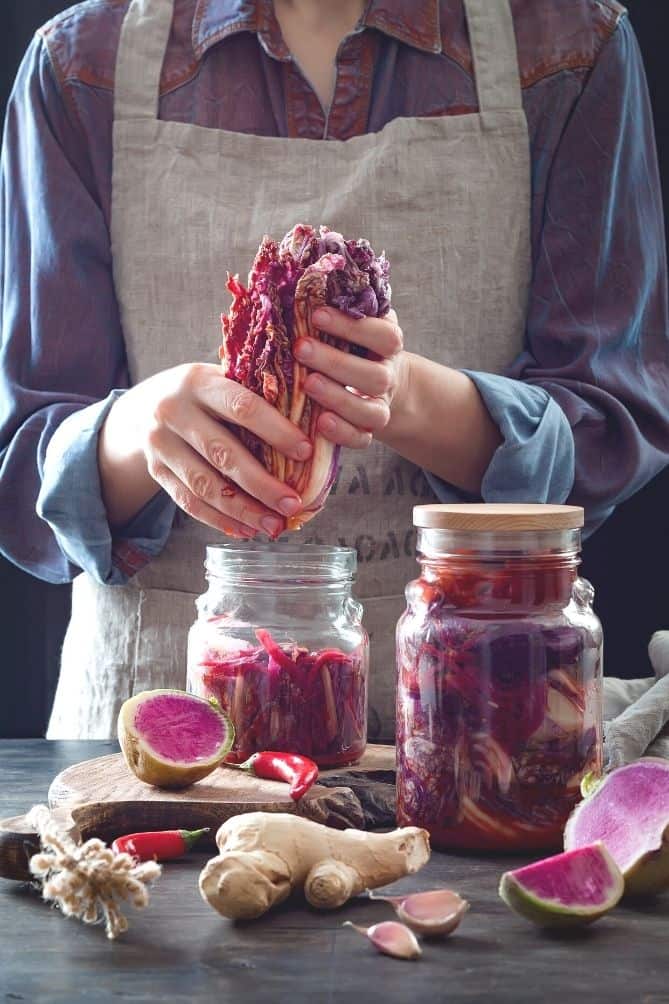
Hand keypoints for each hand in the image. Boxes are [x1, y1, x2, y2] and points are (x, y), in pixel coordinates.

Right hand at [98, 363, 312, 538]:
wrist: (144, 406)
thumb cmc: (204, 394)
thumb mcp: (222, 379)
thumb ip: (257, 393)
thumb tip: (317, 422)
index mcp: (198, 381)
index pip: (241, 407)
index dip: (276, 430)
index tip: (306, 452)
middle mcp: (173, 411)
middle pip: (222, 453)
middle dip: (262, 484)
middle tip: (293, 504)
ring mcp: (160, 444)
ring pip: (204, 485)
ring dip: (242, 510)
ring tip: (273, 525)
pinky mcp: (155, 471)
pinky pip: (188, 502)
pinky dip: (219, 520)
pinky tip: (246, 529)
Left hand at [293, 307, 406, 447]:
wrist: (375, 384)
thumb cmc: (352, 344)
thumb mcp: (353, 322)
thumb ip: (339, 306)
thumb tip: (306, 276)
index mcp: (388, 344)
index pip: (382, 335)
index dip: (352, 326)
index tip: (316, 314)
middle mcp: (387, 376)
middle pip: (375, 375)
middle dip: (336, 362)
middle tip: (300, 348)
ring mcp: (379, 406)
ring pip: (370, 411)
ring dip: (338, 398)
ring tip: (307, 384)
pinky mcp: (367, 431)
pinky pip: (362, 439)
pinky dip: (343, 434)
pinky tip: (320, 423)